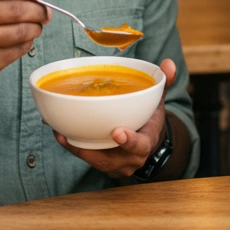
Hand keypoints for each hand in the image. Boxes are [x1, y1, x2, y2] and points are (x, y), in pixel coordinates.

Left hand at [54, 59, 176, 177]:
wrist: (149, 147)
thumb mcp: (159, 104)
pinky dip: (73, 147)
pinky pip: (87, 158)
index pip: (140, 145)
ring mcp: (115, 166)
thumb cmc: (150, 122)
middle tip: (77, 133)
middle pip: (111, 157)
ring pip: (94, 159)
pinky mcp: (102, 166)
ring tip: (60, 132)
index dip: (129, 141)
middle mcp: (131, 159)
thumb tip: (169, 63)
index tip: (118, 132)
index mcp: (146, 142)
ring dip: (76, 147)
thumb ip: (162, 84)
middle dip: (94, 147)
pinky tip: (60, 134)